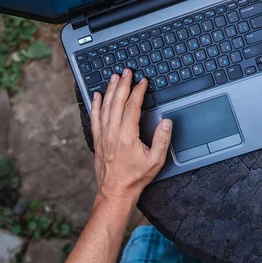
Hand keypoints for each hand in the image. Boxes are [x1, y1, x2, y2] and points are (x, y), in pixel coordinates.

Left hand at [91, 69, 171, 200]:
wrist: (115, 191)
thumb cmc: (136, 177)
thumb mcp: (156, 160)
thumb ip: (162, 140)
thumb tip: (166, 121)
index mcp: (127, 136)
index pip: (132, 107)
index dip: (138, 92)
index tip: (143, 81)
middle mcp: (112, 133)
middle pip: (116, 102)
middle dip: (123, 84)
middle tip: (127, 71)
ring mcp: (103, 136)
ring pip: (105, 107)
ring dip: (110, 90)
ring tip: (114, 77)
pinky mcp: (98, 140)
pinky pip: (95, 118)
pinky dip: (96, 104)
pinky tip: (97, 95)